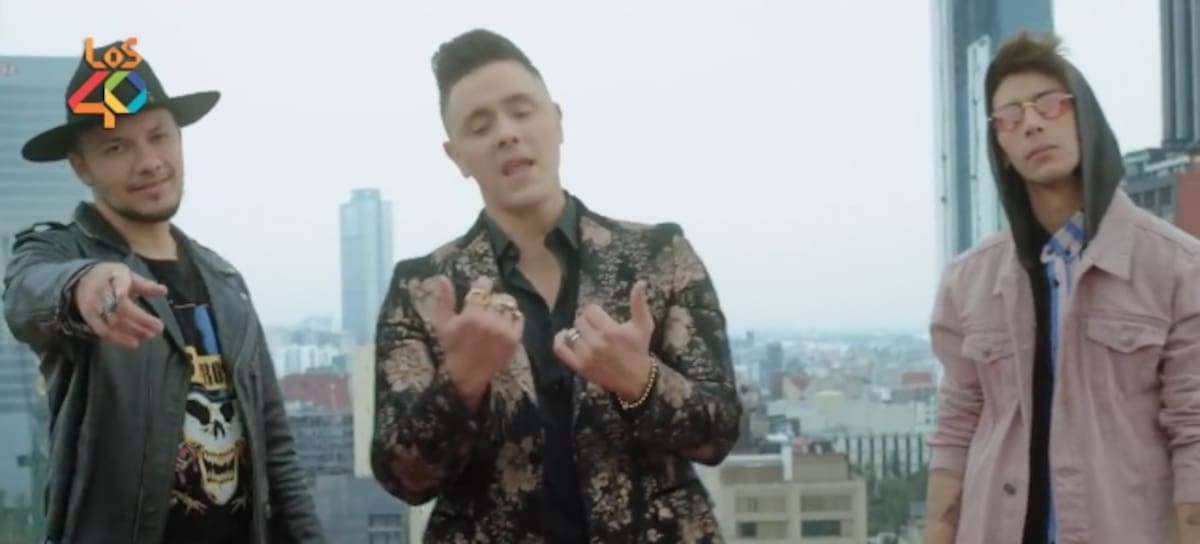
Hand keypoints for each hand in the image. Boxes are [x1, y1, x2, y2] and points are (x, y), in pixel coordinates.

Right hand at [74, 263, 166, 349]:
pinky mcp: (90, 319)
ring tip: (149, 335)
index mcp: (113, 276)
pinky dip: (120, 339)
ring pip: (112, 322)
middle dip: (140, 319)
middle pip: (119, 307)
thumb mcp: (126, 274)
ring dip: (132, 331)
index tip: (124, 295)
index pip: (117, 281)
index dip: (120, 288)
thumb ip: (144, 285)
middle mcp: (101, 292)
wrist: (80, 283)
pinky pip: (104, 332)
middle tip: (158, 327)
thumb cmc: (110, 278)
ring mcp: (94, 307)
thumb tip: (163, 291)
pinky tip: (134, 343)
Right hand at [433, 276, 524, 406]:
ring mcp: (504, 330)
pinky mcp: (515, 339)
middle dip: (492, 299)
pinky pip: (519, 318)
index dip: (483, 284)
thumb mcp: (443, 324)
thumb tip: (442, 277)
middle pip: (497, 296)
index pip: (483, 287)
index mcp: (471, 316)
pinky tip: (503, 323)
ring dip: (503, 308)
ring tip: (495, 315)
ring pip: (509, 306)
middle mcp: (490, 321)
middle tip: (487, 306)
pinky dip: (513, 317)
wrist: (468, 376)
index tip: (482, 286)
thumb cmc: (453, 348)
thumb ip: (444, 300)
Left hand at [553, 280, 654, 402]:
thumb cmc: (639, 349)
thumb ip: (639, 303)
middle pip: (580, 320)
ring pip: (572, 333)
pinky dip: (560, 341)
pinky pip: (560, 350)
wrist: (636, 379)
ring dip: (579, 332)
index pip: (590, 310)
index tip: (601, 317)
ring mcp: (586, 355)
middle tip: (597, 327)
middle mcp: (596, 342)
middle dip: (588, 321)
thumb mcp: (643, 325)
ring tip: (588, 335)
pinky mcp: (579, 366)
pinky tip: (565, 336)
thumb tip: (640, 282)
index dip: (595, 312)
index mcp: (610, 330)